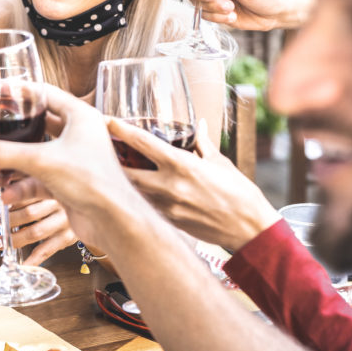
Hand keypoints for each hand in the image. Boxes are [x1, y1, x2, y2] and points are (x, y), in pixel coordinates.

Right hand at [0, 84, 142, 251]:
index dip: (20, 91)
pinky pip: (38, 178)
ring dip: (10, 164)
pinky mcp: (68, 182)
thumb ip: (3, 153)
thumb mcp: (41, 160)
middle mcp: (79, 135)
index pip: (46, 93)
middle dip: (10, 134)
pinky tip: (4, 194)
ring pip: (34, 155)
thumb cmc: (93, 182)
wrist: (114, 222)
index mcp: (80, 116)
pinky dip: (21, 185)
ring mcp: (73, 159)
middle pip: (37, 126)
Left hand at [0, 178, 76, 265]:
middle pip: (29, 213)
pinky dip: (32, 260)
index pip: (29, 189)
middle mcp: (60, 203)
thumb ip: (17, 182)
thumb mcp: (39, 181)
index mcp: (50, 186)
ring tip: (0, 242)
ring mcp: (65, 221)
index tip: (1, 199)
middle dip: (9, 220)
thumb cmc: (53, 193)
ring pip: (35, 232)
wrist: (87, 203)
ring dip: (14, 239)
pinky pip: (46, 250)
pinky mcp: (68, 237)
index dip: (14, 195)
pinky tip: (20, 264)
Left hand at [110, 118, 279, 251]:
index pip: (143, 143)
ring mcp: (166, 206)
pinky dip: (138, 195)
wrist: (249, 229)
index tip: (107, 121)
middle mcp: (169, 186)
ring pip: (132, 190)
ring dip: (123, 179)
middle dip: (111, 159)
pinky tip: (134, 189)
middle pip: (126, 171)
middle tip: (102, 149)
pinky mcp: (168, 221)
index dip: (121, 130)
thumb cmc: (239, 193)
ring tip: (114, 168)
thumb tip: (198, 124)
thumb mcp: (220, 162)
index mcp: (182, 165)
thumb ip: (202, 143)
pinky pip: (146, 205)